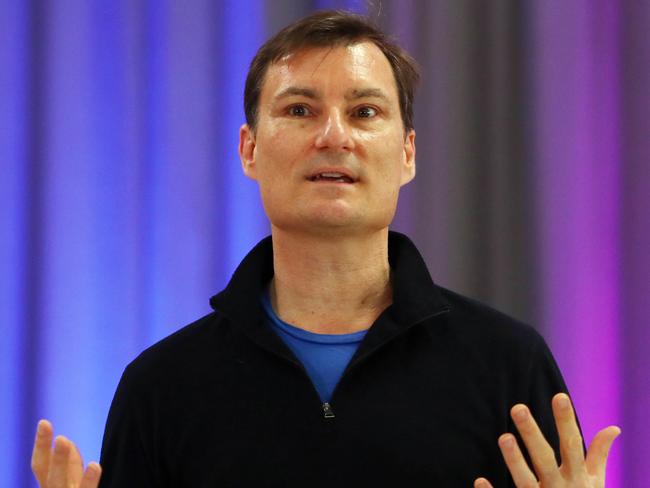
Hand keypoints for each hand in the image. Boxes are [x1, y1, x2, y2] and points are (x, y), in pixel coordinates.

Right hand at [31, 419, 101, 487]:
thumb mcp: (72, 480)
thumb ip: (71, 463)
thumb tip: (66, 441)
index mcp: (49, 484)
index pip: (42, 463)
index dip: (41, 444)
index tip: (43, 422)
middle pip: (47, 471)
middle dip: (48, 449)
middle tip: (49, 427)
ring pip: (59, 480)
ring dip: (60, 460)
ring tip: (62, 439)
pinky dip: (89, 480)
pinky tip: (94, 466)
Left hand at [474, 393, 619, 487]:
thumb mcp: (596, 483)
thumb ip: (599, 455)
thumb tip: (613, 428)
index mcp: (577, 477)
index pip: (572, 445)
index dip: (566, 421)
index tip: (559, 396)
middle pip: (544, 459)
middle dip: (532, 434)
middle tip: (517, 407)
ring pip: (525, 481)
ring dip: (514, 461)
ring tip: (503, 436)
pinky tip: (480, 481)